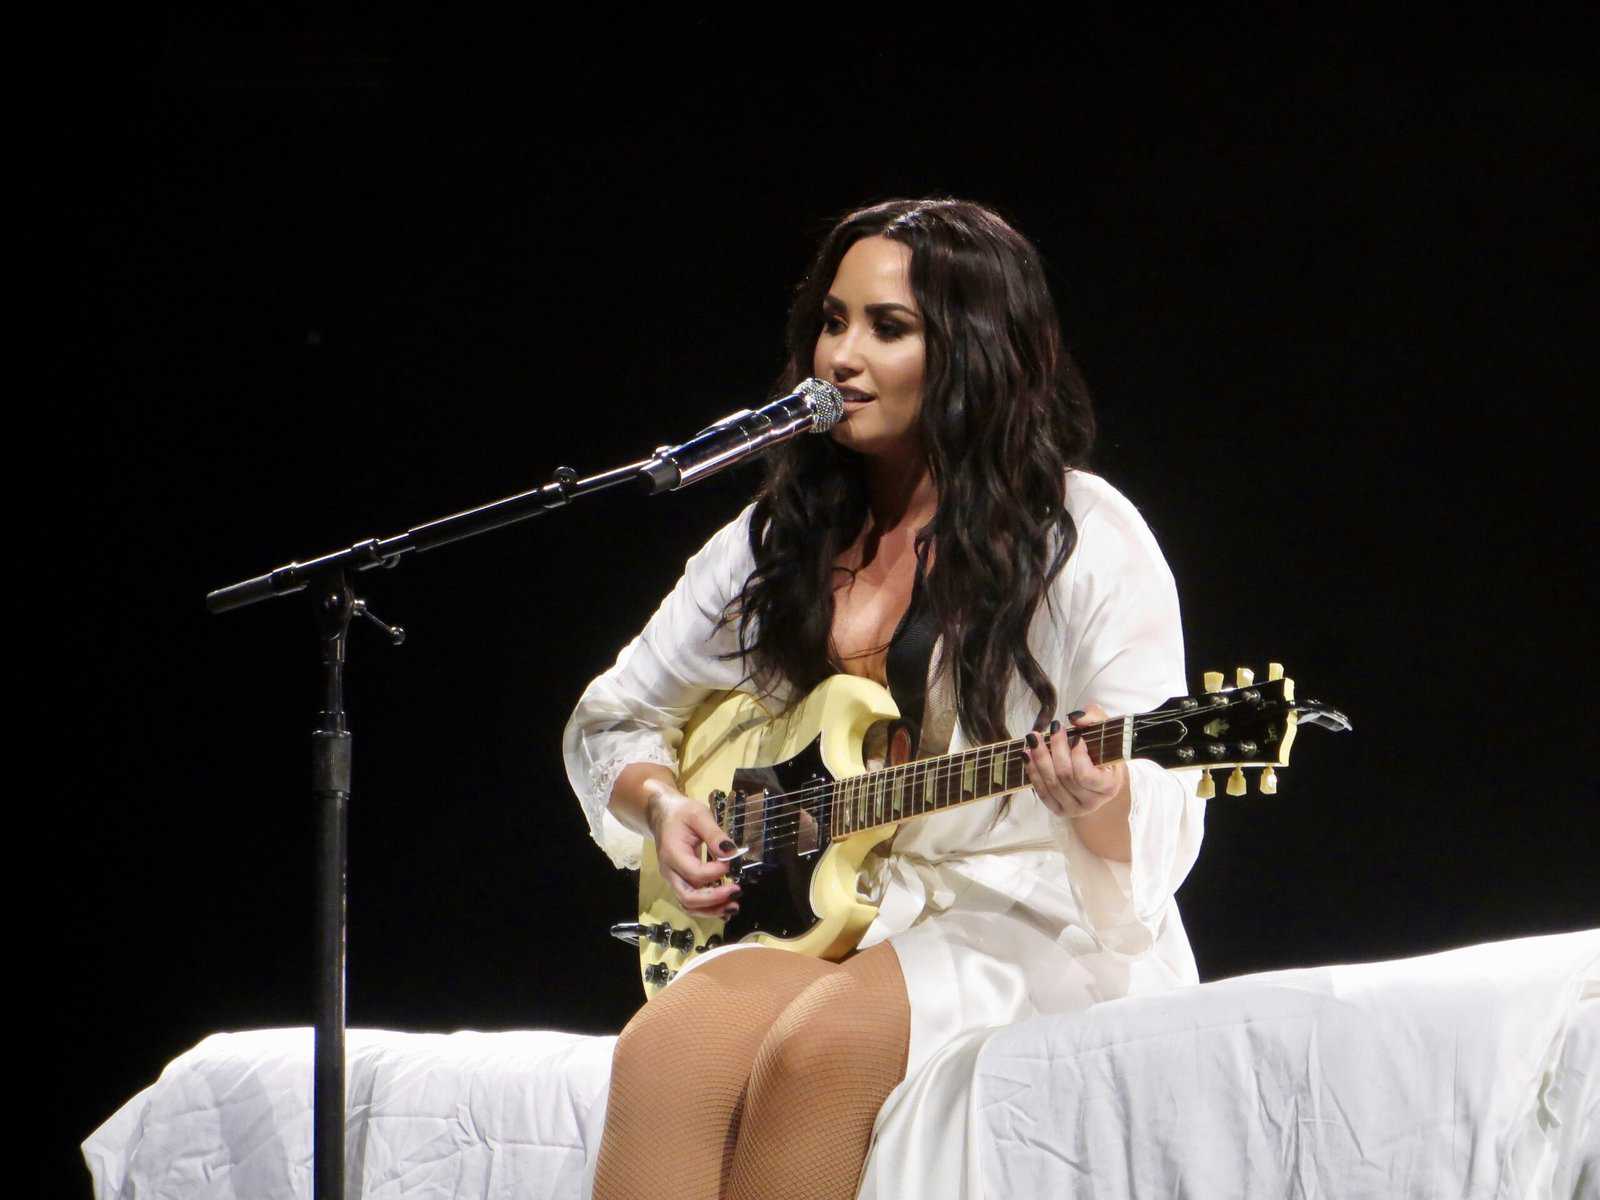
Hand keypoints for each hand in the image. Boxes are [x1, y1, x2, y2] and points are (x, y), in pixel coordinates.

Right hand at [646, 788, 742, 918]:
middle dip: (714, 900)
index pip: (695, 873)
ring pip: (689, 905)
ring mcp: (673, 880)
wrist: (662, 815)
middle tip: (736, 891)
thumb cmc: (681, 813)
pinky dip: (708, 908)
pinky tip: (725, 906)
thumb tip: (732, 853)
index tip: (731, 863)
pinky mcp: (680, 882)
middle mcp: (670, 872)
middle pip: (688, 898)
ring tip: (733, 905)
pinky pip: (691, 902)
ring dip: (711, 909)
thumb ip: (715, 834)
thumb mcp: (699, 815)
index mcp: (672, 854)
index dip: (716, 873)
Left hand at [1021, 703, 1128, 818]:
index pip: (1086, 776)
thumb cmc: (1103, 752)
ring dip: (1040, 759)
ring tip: (1033, 738)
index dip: (1077, 756)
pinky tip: (1027, 755)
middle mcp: (1092, 802)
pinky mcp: (1059, 810)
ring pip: (1051, 784)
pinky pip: (1042, 793)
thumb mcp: (1106, 731)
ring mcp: (1074, 808)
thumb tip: (1074, 717)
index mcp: (1109, 786)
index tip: (1076, 737)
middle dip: (1056, 749)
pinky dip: (1033, 772)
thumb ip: (1094, 718)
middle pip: (1065, 777)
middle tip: (1053, 729)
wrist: (1100, 776)